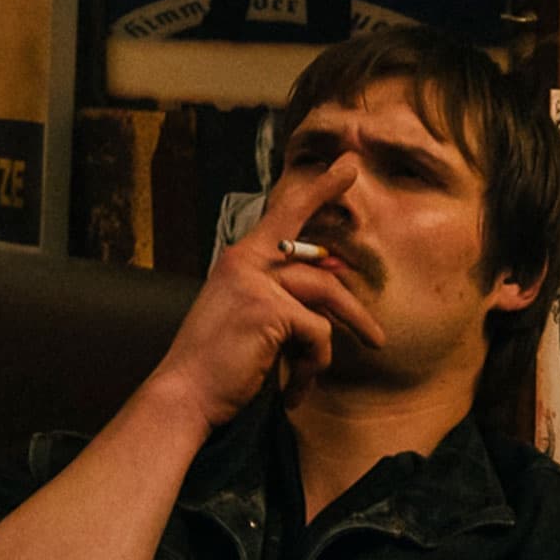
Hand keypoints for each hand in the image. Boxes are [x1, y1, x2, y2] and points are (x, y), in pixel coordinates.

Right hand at [136, 154, 386, 435]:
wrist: (184, 394)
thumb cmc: (218, 364)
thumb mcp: (249, 319)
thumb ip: (282, 298)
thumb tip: (332, 286)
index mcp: (240, 260)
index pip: (284, 213)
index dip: (320, 189)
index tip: (349, 165)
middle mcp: (246, 260)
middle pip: (317, 255)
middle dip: (350, 282)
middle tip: (375, 306)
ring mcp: (256, 281)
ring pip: (327, 294)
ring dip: (347, 331)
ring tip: (363, 355)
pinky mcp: (269, 309)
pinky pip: (319, 332)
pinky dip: (314, 365)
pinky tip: (296, 391)